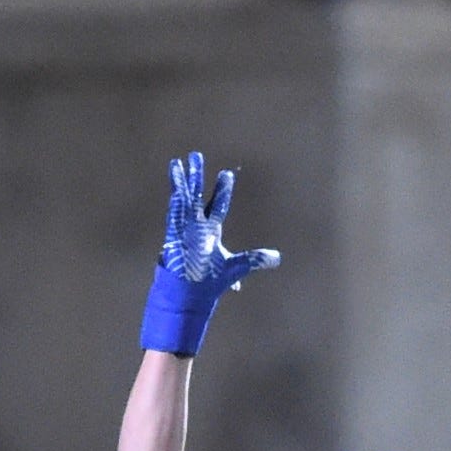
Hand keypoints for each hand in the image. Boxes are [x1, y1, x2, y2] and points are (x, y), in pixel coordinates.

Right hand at [139, 152, 279, 356]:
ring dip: (180, 183)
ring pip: (182, 200)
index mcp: (210, 230)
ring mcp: (184, 230)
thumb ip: (254, 260)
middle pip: (196, 195)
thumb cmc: (209, 281)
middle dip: (196, 177)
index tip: (226, 174)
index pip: (218, 204)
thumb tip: (277, 258)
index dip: (222, 189)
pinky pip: (173, 218)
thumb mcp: (236, 267)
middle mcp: (196, 226)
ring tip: (177, 163)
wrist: (191, 294)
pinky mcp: (174, 238)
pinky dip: (175, 205)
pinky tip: (175, 191)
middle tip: (195, 156)